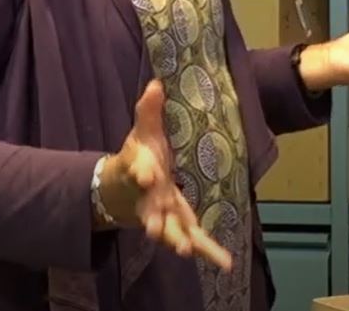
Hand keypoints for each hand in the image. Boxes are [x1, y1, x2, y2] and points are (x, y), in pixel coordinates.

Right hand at [100, 81, 232, 270]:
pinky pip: (193, 239)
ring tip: (185, 251)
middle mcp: (149, 198)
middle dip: (152, 220)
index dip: (140, 173)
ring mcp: (162, 215)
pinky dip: (207, 252)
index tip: (145, 176)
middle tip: (153, 230)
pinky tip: (225, 263)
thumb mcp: (141, 131)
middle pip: (149, 211)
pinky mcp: (176, 225)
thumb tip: (156, 83)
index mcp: (139, 171)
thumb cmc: (137, 156)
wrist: (123, 188)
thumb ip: (148, 110)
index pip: (137, 171)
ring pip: (169, 232)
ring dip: (177, 241)